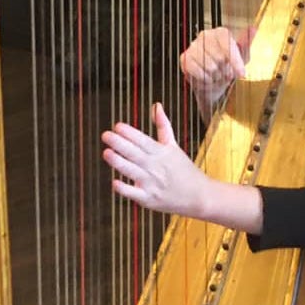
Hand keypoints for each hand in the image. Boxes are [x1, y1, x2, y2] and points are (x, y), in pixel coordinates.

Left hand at [103, 103, 209, 217]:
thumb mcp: (174, 146)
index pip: (143, 140)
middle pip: (135, 153)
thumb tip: (156, 105)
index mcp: (162, 152)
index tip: (117, 126)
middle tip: (106, 135)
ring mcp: (152, 183)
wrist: (199, 195)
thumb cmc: (184, 169)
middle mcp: (156, 167)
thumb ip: (163, 126)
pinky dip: (125, 188)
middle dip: (120, 144)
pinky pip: (135, 193)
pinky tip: (114, 182)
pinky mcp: (150, 199)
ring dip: (119, 162)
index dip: (130, 133)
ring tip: (106, 152)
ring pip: (132, 171)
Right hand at [178, 25, 254, 113]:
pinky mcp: (185, 58)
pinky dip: (205, 79)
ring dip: (215, 75)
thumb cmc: (227, 66)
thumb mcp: (242, 56)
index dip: (235, 60)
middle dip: (225, 70)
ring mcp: (193, 46)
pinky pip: (198, 72)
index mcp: (220, 33)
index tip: (242, 74)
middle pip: (219, 57)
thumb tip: (253, 28)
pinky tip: (206, 76)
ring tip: (216, 73)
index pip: (227, 43)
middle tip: (225, 71)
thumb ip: (246, 42)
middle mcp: (205, 36)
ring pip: (209, 66)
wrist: (213, 82)